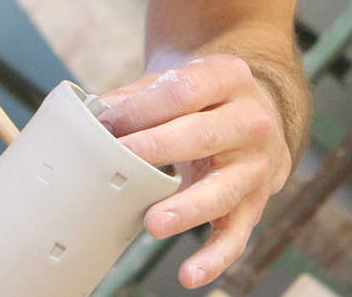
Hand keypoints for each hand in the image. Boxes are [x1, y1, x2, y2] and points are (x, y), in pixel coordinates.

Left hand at [97, 54, 291, 288]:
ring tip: (153, 223)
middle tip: (123, 162)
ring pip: (223, 190)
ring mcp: (257, 165)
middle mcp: (250, 120)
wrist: (259, 110)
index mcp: (228, 77)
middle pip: (203, 135)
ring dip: (187, 208)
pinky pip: (237, 235)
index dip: (142, 109)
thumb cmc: (205, 97)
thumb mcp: (180, 80)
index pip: (182, 91)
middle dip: (159, 149)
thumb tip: (92, 115)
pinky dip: (214, 258)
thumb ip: (137, 97)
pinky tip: (189, 274)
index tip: (105, 125)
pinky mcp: (256, 203)